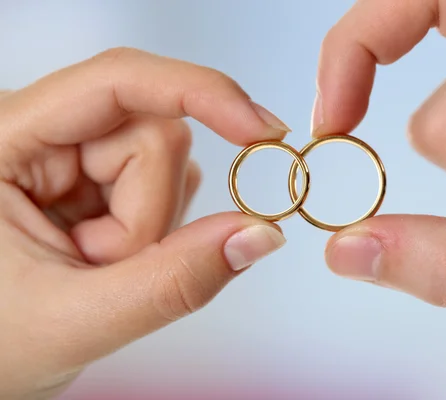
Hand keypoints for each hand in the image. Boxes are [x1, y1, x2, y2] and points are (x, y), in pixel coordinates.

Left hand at [0, 48, 289, 398]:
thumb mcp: (74, 321)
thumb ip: (172, 282)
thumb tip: (259, 234)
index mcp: (4, 141)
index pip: (117, 81)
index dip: (200, 94)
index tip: (263, 131)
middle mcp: (39, 132)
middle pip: (154, 133)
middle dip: (152, 213)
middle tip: (104, 265)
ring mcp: (71, 155)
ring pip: (168, 162)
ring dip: (153, 227)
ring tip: (95, 267)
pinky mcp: (98, 177)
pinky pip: (166, 183)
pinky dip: (157, 229)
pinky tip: (111, 255)